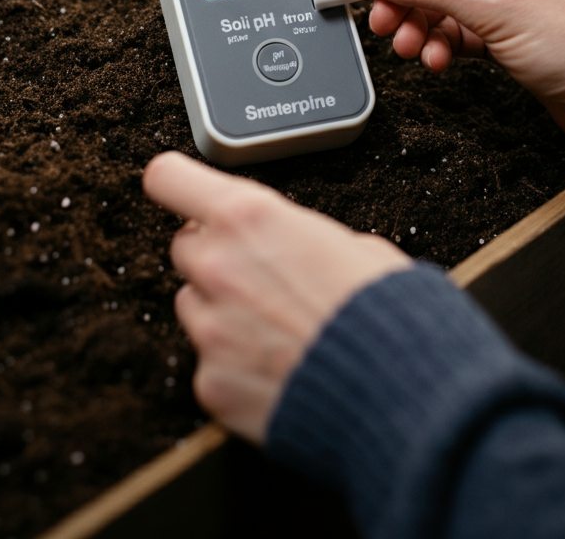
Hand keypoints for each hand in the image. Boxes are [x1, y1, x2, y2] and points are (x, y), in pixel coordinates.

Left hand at [143, 151, 410, 443]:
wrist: (395, 388)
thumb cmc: (384, 311)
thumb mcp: (354, 244)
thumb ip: (303, 236)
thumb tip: (301, 247)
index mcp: (250, 218)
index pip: (169, 177)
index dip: (178, 183)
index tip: (186, 192)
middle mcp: (218, 267)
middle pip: (185, 246)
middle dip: (217, 255)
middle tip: (262, 273)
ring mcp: (210, 328)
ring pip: (193, 305)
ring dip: (222, 310)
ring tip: (278, 326)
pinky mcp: (211, 382)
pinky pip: (209, 362)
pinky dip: (235, 364)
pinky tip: (278, 366)